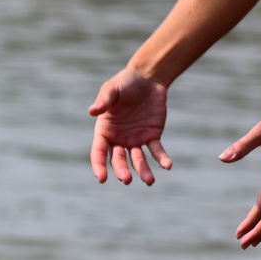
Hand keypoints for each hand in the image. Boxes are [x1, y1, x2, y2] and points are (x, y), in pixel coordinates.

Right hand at [89, 67, 172, 184]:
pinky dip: (161, 158)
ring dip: (143, 170)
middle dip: (122, 171)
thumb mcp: (111, 89)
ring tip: (150, 181)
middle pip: (118, 160)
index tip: (102, 178)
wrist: (147, 78)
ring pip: (138, 160)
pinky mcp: (152, 135)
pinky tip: (167, 165)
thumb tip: (92, 111)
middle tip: (127, 180)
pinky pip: (156, 150)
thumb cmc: (124, 83)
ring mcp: (135, 139)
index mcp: (104, 131)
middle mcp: (118, 139)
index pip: (98, 152)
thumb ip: (103, 101)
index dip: (99, 166)